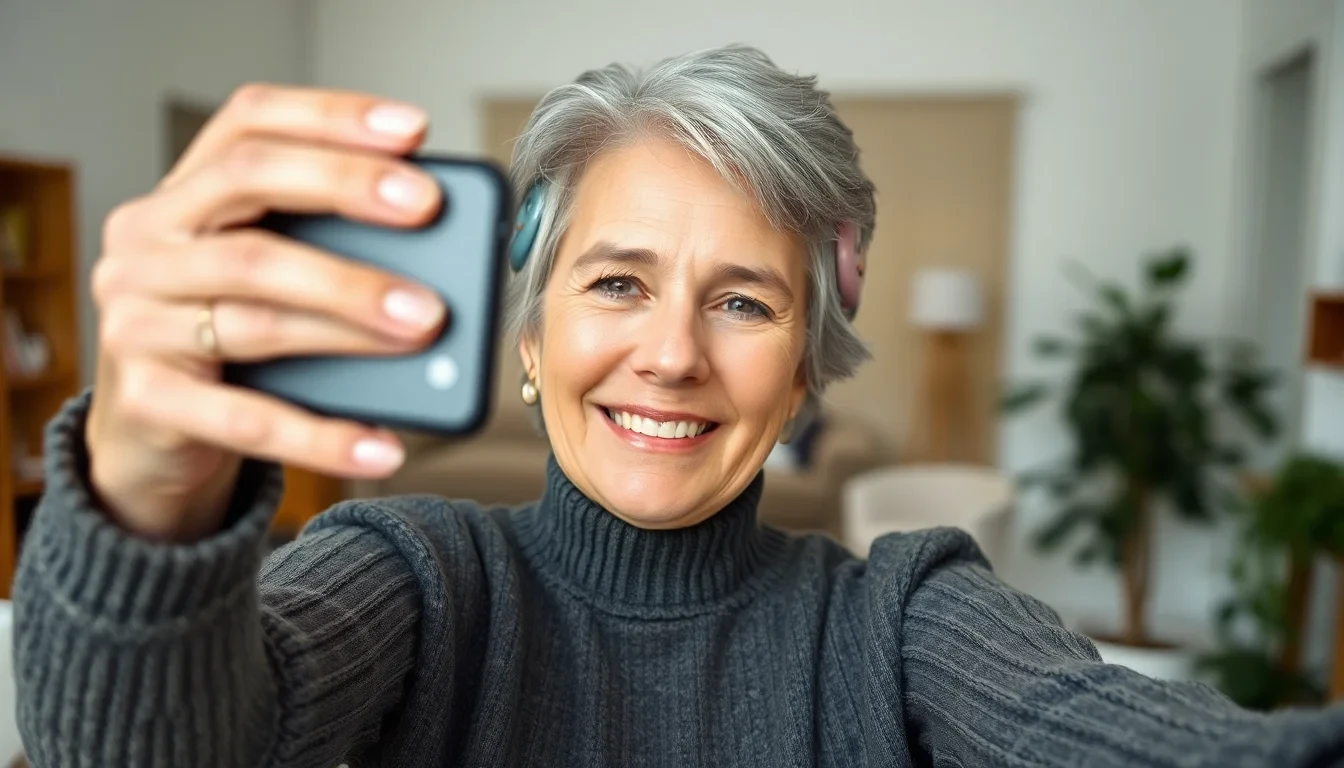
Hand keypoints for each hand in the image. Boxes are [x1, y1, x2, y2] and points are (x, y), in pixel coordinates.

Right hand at [86, 83, 447, 541]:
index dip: (330, 117)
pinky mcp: (145, 402)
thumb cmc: (232, 339)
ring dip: (350, 316)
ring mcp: (134, 321)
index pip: (248, 123)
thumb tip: (442, 246)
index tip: (412, 129)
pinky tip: (382, 446)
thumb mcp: (271, 277)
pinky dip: (322, 436)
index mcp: (180, 195)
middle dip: (345, 190)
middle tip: (427, 208)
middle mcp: (146, 243)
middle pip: (246, 189)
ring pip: (256, 307)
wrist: (152, 436)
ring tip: (427, 325)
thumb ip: (329, 246)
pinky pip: (246, 418)